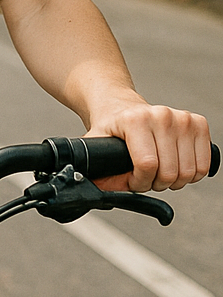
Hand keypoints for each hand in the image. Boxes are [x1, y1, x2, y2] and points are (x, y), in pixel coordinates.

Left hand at [86, 93, 211, 191]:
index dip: (139, 182)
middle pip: (170, 172)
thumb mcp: (95, 144)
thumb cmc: (110, 127)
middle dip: (155, 184)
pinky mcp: (198, 123)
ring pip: (189, 172)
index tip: (131, 181)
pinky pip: (204, 165)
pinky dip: (191, 175)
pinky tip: (175, 167)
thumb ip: (95, 167)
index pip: (147, 165)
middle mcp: (161, 115)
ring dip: (174, 181)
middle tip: (145, 178)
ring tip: (158, 173)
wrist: (119, 105)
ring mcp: (182, 118)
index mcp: (135, 119)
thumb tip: (92, 191)